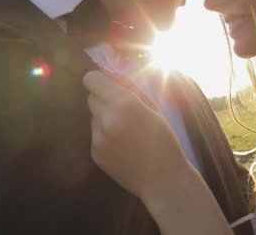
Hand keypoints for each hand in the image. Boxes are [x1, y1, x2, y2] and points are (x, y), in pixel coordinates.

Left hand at [82, 70, 193, 200]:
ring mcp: (98, 138)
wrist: (163, 179)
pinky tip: (122, 147)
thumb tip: (114, 75)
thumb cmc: (164, 141)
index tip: (104, 83)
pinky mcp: (95, 153)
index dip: (98, 80)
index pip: (92, 79)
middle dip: (102, 99)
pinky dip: (105, 137)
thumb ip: (132, 90)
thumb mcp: (153, 109)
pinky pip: (95, 135)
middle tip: (120, 109)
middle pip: (91, 98)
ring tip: (126, 133)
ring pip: (93, 117)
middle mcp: (107, 118)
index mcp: (124, 103)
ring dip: (104, 119)